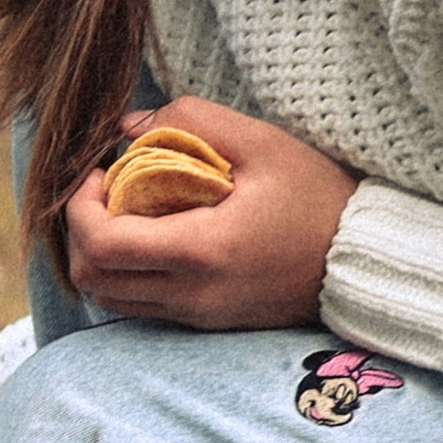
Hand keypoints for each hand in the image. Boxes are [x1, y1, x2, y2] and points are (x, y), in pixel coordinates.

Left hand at [62, 97, 357, 330]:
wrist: (364, 259)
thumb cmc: (318, 195)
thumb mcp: (260, 142)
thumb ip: (190, 121)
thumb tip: (128, 125)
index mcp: (202, 251)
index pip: (101, 245)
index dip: (79, 208)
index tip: (98, 173)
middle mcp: (193, 294)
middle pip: (93, 280)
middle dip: (80, 231)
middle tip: (105, 191)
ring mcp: (198, 315)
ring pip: (111, 298)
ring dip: (102, 255)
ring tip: (127, 213)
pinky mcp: (207, 322)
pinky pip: (142, 305)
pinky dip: (129, 273)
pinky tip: (153, 237)